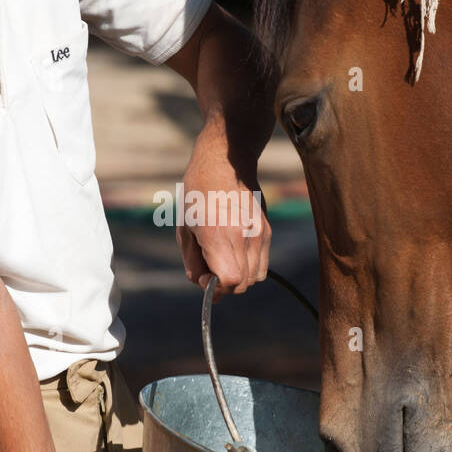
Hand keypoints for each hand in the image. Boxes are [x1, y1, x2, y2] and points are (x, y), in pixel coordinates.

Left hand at [176, 144, 271, 302]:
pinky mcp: (267, 231)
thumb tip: (202, 283)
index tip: (204, 277)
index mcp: (218, 234)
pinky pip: (261, 264)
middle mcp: (243, 236)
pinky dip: (248, 266)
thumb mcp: (184, 228)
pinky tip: (234, 248)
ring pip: (254, 278)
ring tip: (222, 257)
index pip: (230, 281)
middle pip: (242, 284)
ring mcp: (259, 234)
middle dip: (224, 285)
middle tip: (209, 268)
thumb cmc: (198, 193)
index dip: (215, 289)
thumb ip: (192, 261)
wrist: (226, 163)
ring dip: (238, 276)